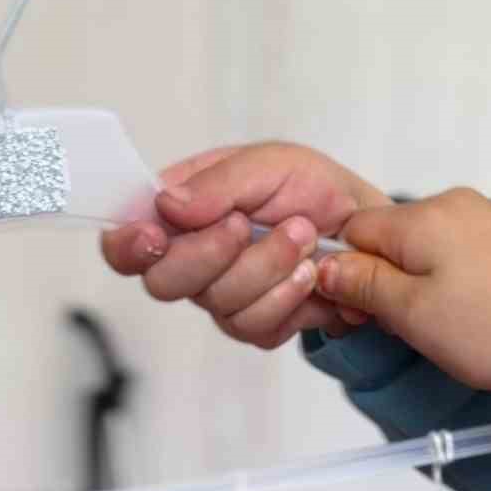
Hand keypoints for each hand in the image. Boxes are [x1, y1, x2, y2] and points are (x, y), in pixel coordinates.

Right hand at [101, 142, 390, 348]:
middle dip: (212, 254)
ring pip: (218, 305)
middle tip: (248, 224)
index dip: (127, 246)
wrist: (366, 234)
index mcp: (179, 213)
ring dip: (268, 268)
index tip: (153, 237)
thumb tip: (166, 204)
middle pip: (163, 282)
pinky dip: (289, 296)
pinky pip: (255, 327)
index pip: (124, 242)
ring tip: (303, 236)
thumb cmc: (314, 190)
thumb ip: (218, 182)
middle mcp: (191, 259)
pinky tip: (310, 273)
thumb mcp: (270, 163)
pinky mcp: (252, 326)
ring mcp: (219, 297)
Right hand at [318, 189, 490, 399]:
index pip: (355, 228)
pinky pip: (473, 251)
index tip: (357, 309)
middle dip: (387, 278)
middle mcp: (462, 204)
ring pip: (435, 245)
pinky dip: (464, 277)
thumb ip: (362, 284)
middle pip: (396, 235)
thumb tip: (327, 266)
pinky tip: (479, 311)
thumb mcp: (410, 315)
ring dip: (425, 280)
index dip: (346, 271)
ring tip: (446, 324)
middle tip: (402, 326)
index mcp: (427, 217)